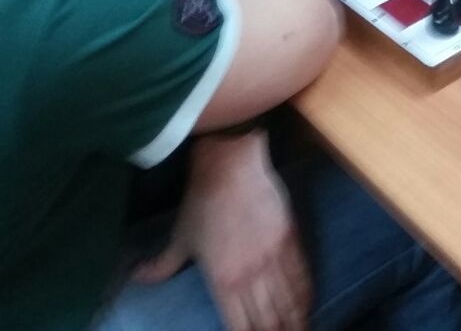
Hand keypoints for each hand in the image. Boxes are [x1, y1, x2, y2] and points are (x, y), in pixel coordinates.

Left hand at [134, 131, 309, 330]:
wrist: (231, 165)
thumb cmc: (202, 202)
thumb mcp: (180, 237)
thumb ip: (161, 265)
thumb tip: (134, 278)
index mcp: (223, 282)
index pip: (239, 327)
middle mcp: (251, 276)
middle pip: (269, 320)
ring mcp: (273, 257)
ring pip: (289, 301)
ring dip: (295, 321)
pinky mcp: (289, 238)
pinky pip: (301, 274)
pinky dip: (305, 293)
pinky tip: (307, 304)